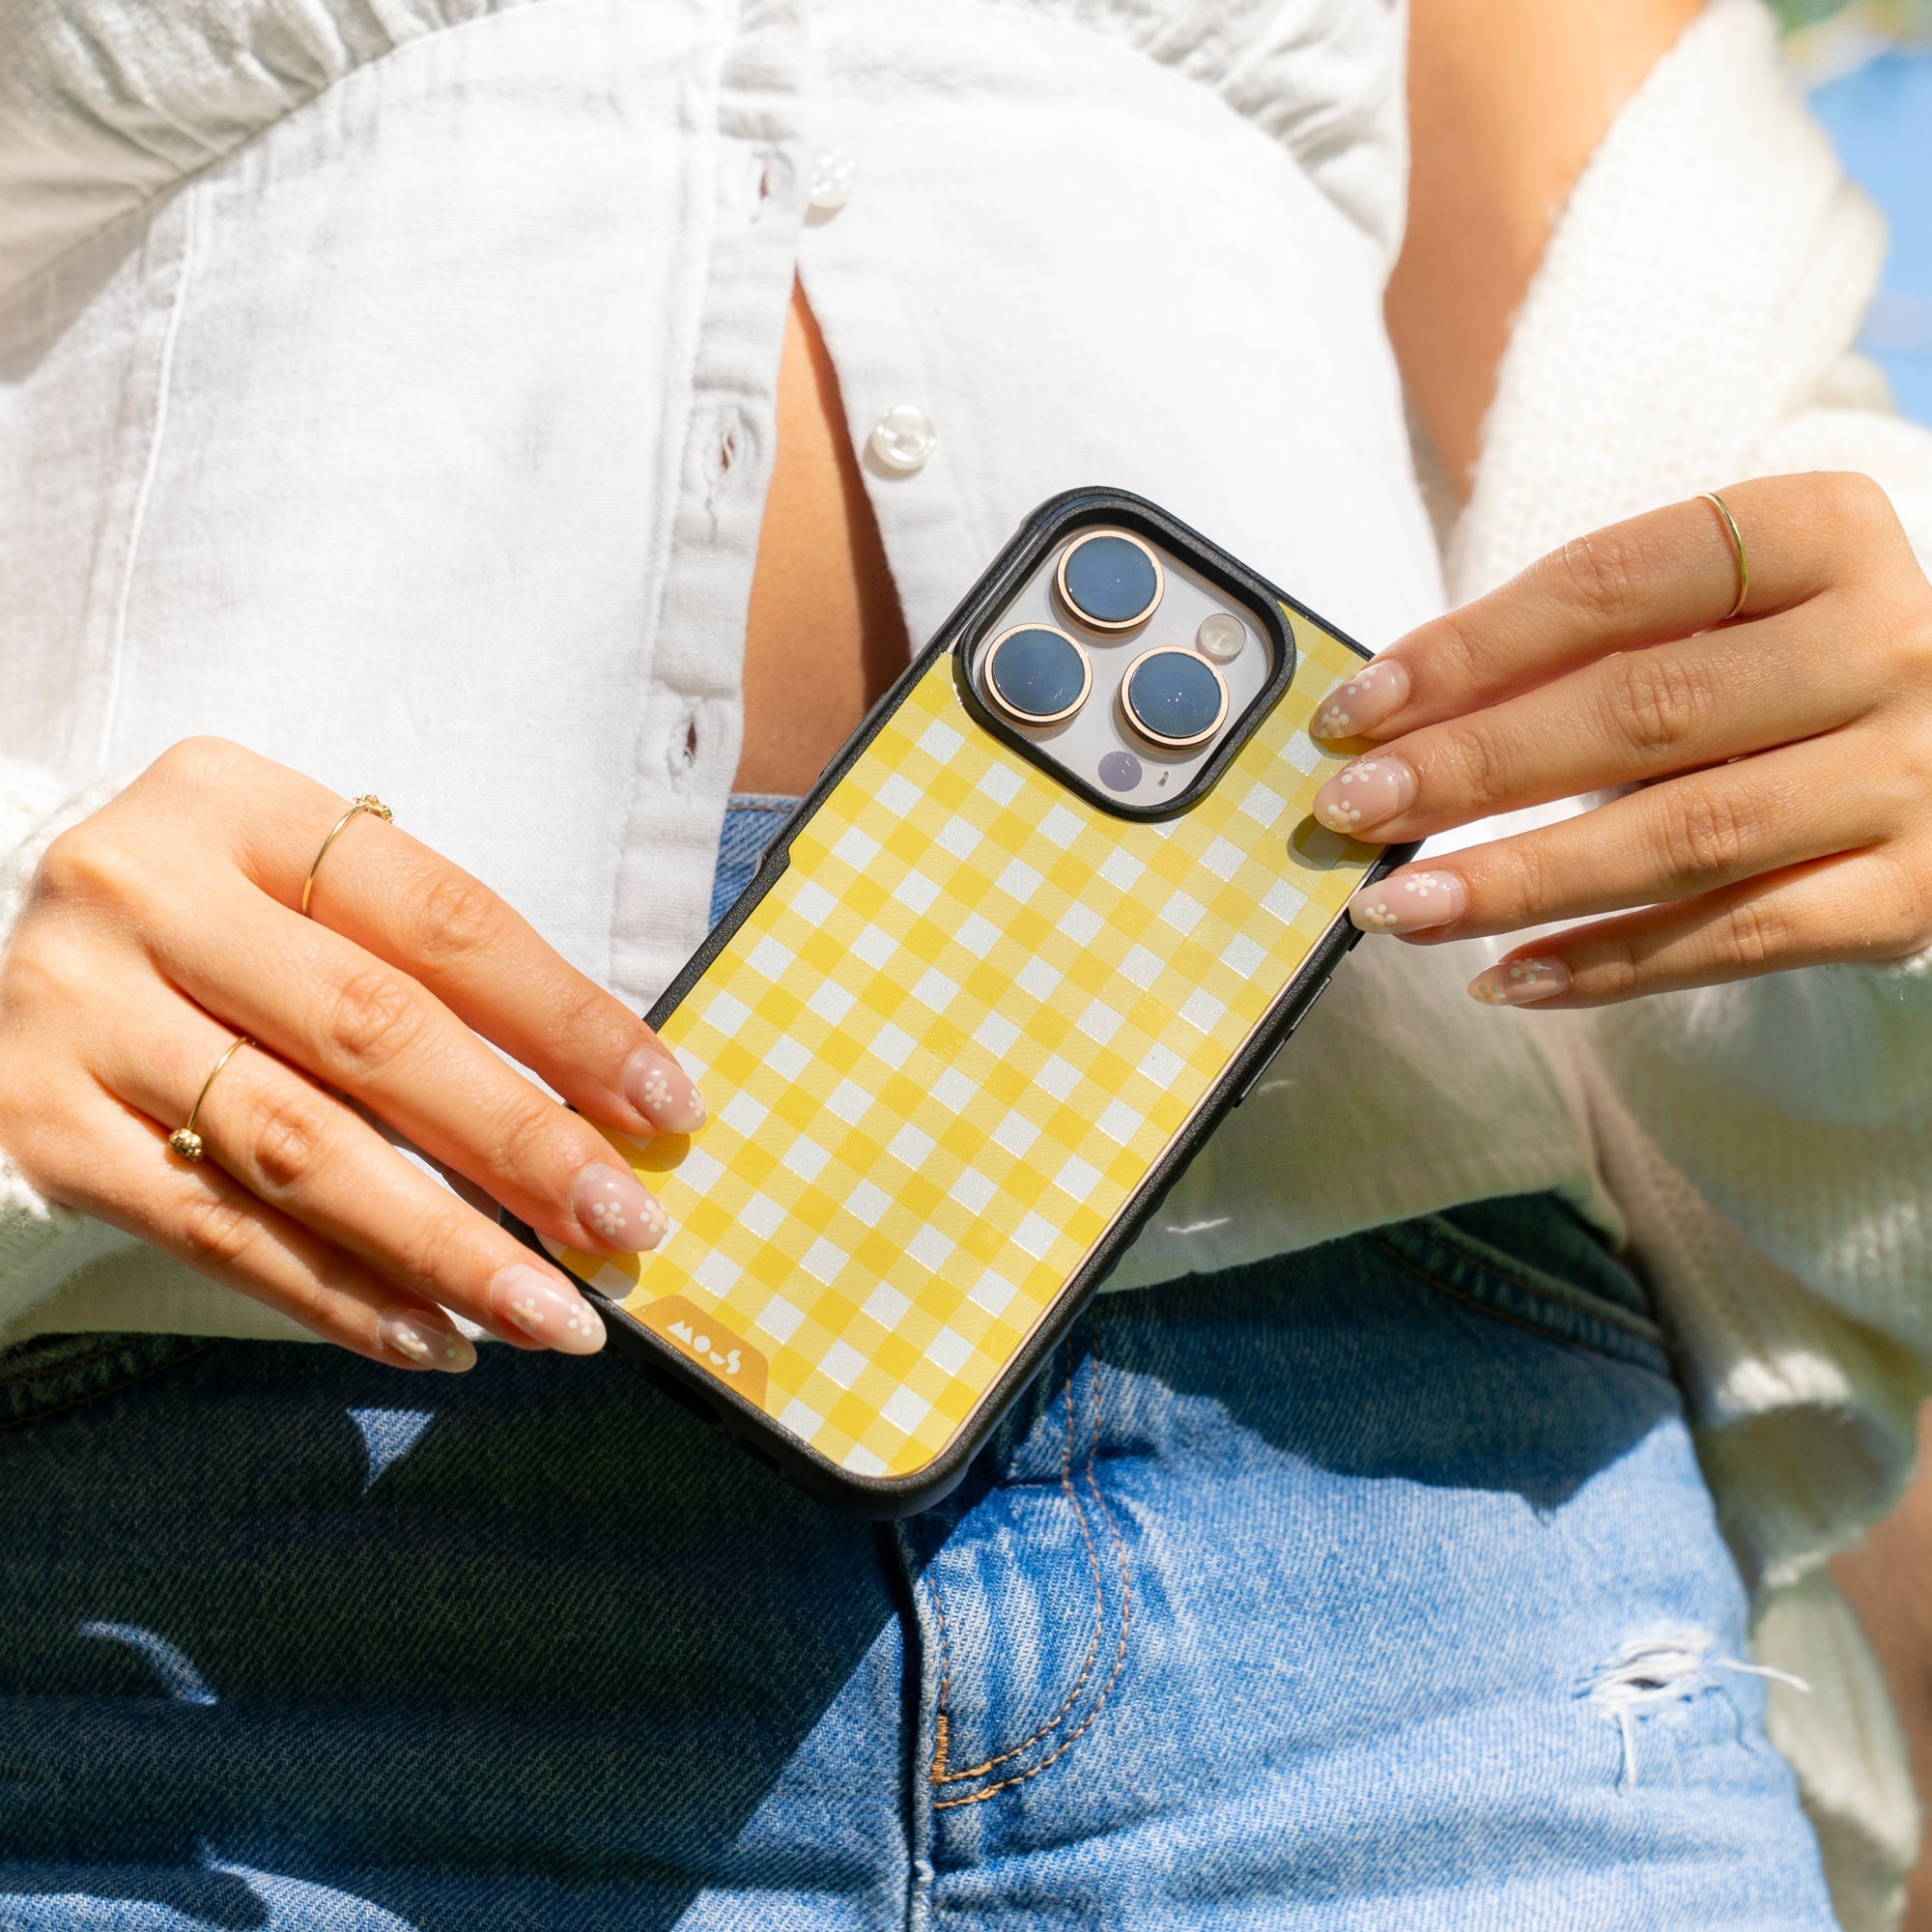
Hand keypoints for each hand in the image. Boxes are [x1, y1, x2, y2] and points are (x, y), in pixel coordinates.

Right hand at [0, 740, 707, 1368]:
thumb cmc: (202, 928)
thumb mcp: (295, 891)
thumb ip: (422, 968)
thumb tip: (604, 1103)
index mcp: (239, 807)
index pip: (445, 921)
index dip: (569, 1020)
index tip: (665, 1104)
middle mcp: (148, 894)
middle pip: (378, 1034)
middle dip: (523, 1144)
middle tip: (625, 1227)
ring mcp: (79, 1012)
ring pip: (302, 1147)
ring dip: (446, 1246)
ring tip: (552, 1312)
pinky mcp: (41, 1127)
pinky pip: (218, 1230)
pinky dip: (339, 1295)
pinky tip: (434, 1338)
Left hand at [1309, 473, 1931, 1005]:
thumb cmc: (1770, 663)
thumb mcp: (1692, 613)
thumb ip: (1566, 646)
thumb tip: (1387, 724)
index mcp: (1823, 532)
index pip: (1612, 583)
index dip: (1469, 650)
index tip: (1355, 711)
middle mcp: (1887, 643)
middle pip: (1642, 711)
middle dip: (1472, 768)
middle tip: (1349, 811)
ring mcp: (1909, 775)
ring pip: (1682, 837)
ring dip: (1517, 880)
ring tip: (1394, 908)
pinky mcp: (1910, 893)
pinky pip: (1736, 939)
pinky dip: (1607, 965)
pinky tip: (1503, 975)